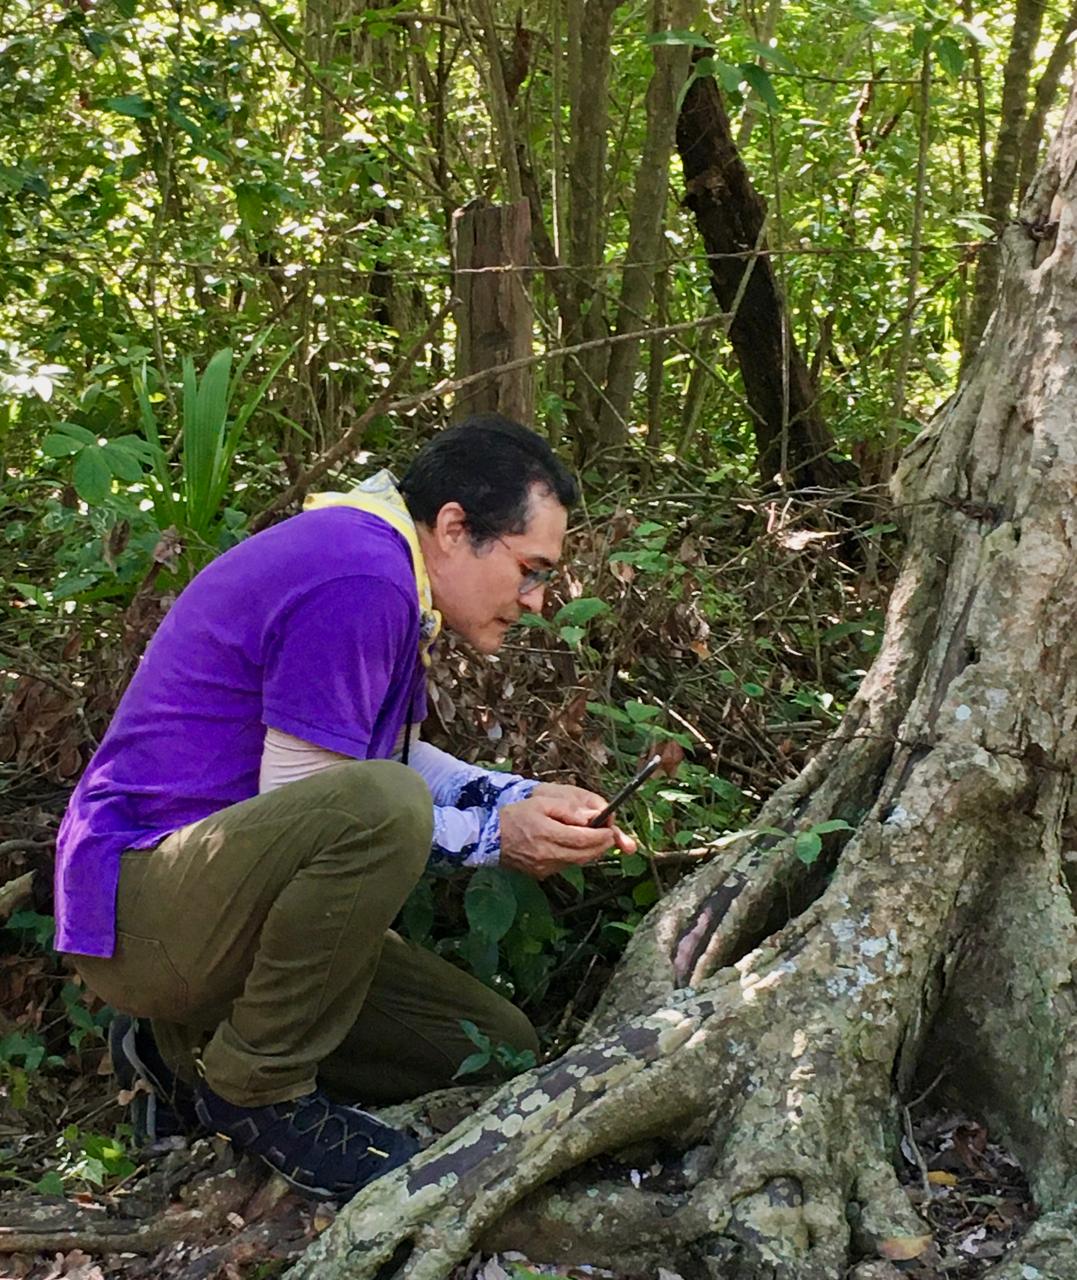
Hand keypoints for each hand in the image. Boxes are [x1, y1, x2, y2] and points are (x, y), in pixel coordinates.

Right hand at [499, 785, 636, 879]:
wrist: (489, 837)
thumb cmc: (515, 815)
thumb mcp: (541, 802)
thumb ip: (568, 808)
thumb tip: (593, 816)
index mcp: (547, 834)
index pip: (585, 839)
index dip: (603, 835)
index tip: (610, 829)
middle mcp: (547, 855)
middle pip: (586, 854)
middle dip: (602, 845)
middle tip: (610, 835)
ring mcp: (545, 868)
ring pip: (578, 862)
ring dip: (591, 852)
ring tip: (596, 839)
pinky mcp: (541, 874)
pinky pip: (567, 866)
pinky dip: (577, 856)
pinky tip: (577, 846)